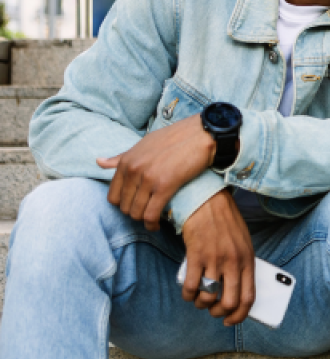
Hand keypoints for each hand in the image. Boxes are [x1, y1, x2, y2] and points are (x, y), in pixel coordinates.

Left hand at [97, 114, 216, 229]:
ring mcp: (148, 178)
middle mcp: (133, 170)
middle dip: (134, 213)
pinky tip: (157, 224)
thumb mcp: (144, 144)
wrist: (201, 134)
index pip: (113, 195)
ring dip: (143, 220)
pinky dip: (152, 224)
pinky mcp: (165, 186)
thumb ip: (121, 157)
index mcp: (126, 161)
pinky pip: (151, 214)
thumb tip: (98, 162)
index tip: (136, 205)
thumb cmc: (176, 138)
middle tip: (147, 212)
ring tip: (152, 219)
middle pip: (124, 207)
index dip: (124, 205)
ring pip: (136, 212)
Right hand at [181, 190, 255, 325]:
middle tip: (212, 311)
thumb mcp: (243, 242)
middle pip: (228, 302)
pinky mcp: (196, 255)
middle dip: (218, 313)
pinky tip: (188, 292)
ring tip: (199, 299)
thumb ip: (242, 264)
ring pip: (208, 297)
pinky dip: (188, 295)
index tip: (230, 320)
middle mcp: (233, 262)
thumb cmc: (225, 222)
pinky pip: (191, 286)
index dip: (239, 315)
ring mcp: (215, 259)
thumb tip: (238, 289)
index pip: (248, 297)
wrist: (208, 201)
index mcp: (248, 259)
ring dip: (201, 304)